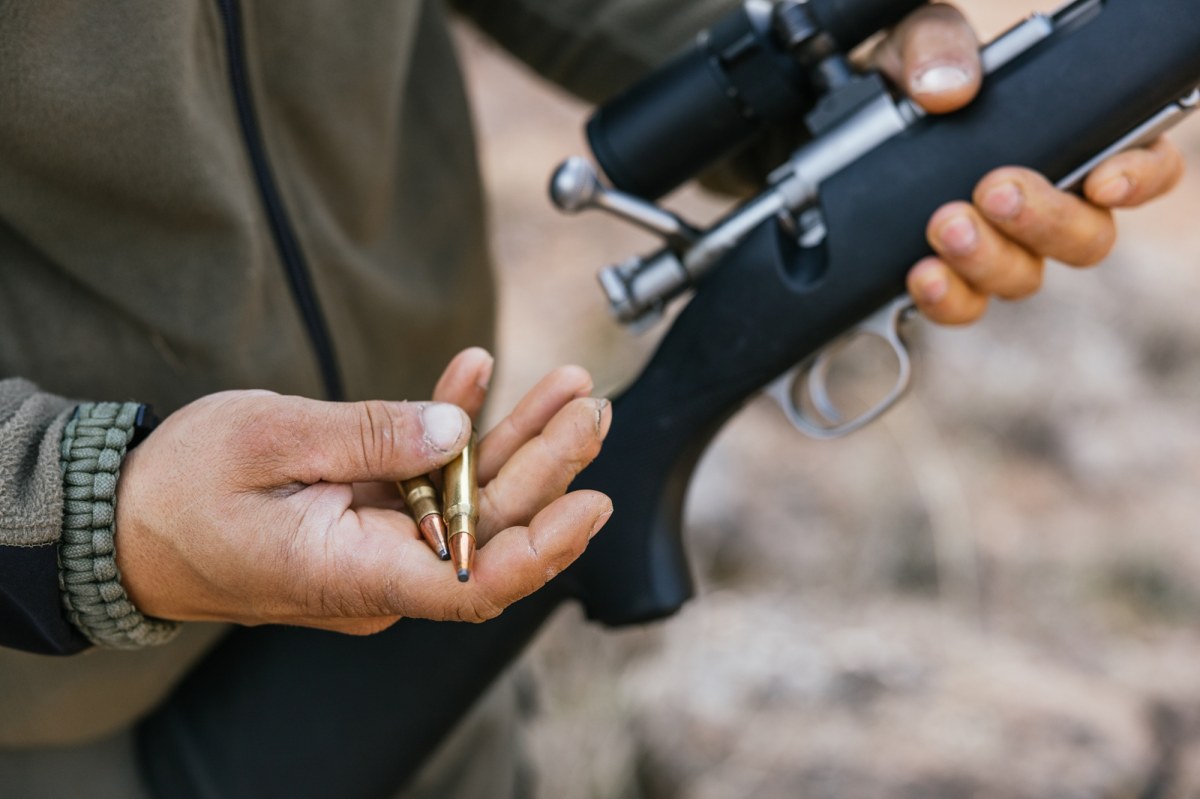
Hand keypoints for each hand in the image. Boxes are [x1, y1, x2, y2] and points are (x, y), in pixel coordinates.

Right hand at [114, 348, 611, 633]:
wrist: (121, 518)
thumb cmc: (178, 491)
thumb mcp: (270, 444)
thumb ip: (370, 437)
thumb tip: (457, 427)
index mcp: (356, 574)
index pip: (474, 584)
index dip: (543, 548)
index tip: (592, 503)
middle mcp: (381, 569)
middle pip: (488, 526)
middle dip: (548, 466)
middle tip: (591, 407)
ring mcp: (379, 542)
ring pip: (469, 495)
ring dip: (517, 440)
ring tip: (568, 388)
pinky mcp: (370, 511)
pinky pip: (427, 473)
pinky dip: (453, 422)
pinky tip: (477, 371)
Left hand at [874, 4, 1185, 323]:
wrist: (840, 122)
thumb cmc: (905, 79)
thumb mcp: (918, 42)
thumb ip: (938, 48)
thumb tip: (947, 89)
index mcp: (1066, 142)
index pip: (1140, 166)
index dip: (1139, 178)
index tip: (1104, 180)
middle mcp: (1044, 205)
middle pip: (1085, 238)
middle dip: (1044, 219)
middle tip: (996, 190)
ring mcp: (999, 248)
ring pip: (1023, 277)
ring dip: (987, 257)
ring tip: (945, 224)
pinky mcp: (949, 277)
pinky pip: (964, 307)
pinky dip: (946, 297)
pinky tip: (922, 273)